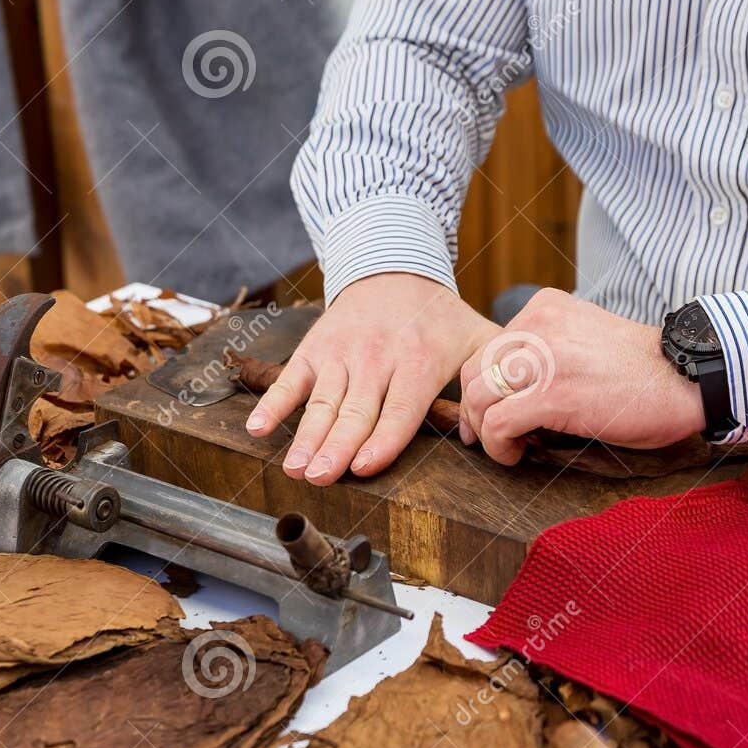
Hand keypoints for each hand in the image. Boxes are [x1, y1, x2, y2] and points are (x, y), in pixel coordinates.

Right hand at [244, 273, 497, 483]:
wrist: (393, 270)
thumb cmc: (438, 319)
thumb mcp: (477, 339)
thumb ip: (490, 382)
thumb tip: (484, 433)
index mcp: (418, 361)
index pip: (399, 409)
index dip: (382, 439)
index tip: (364, 466)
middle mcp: (376, 358)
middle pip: (354, 411)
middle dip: (336, 446)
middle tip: (320, 477)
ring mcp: (341, 354)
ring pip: (322, 402)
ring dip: (306, 437)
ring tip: (295, 469)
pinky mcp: (313, 349)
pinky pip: (290, 379)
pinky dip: (272, 403)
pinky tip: (258, 429)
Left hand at [459, 288, 704, 464]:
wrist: (688, 377)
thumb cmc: (643, 370)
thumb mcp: (585, 339)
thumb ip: (546, 350)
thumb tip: (507, 390)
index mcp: (545, 308)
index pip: (488, 349)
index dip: (482, 389)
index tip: (491, 416)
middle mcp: (539, 325)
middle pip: (474, 373)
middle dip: (475, 412)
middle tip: (488, 438)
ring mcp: (545, 358)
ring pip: (479, 398)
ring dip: (485, 433)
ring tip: (508, 448)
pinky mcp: (554, 394)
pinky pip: (499, 423)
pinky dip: (499, 446)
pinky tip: (517, 455)